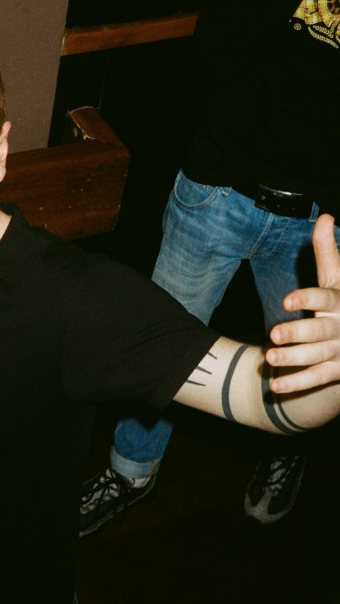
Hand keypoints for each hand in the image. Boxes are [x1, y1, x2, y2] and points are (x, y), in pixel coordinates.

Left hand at [267, 214, 339, 391]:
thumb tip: (325, 217)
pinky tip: (276, 387)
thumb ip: (329, 252)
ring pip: (316, 356)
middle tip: (273, 335)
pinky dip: (298, 383)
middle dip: (298, 333)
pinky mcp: (338, 369)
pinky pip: (318, 378)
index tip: (286, 300)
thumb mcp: (338, 278)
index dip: (307, 299)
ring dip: (293, 360)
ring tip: (269, 358)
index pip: (324, 298)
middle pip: (319, 331)